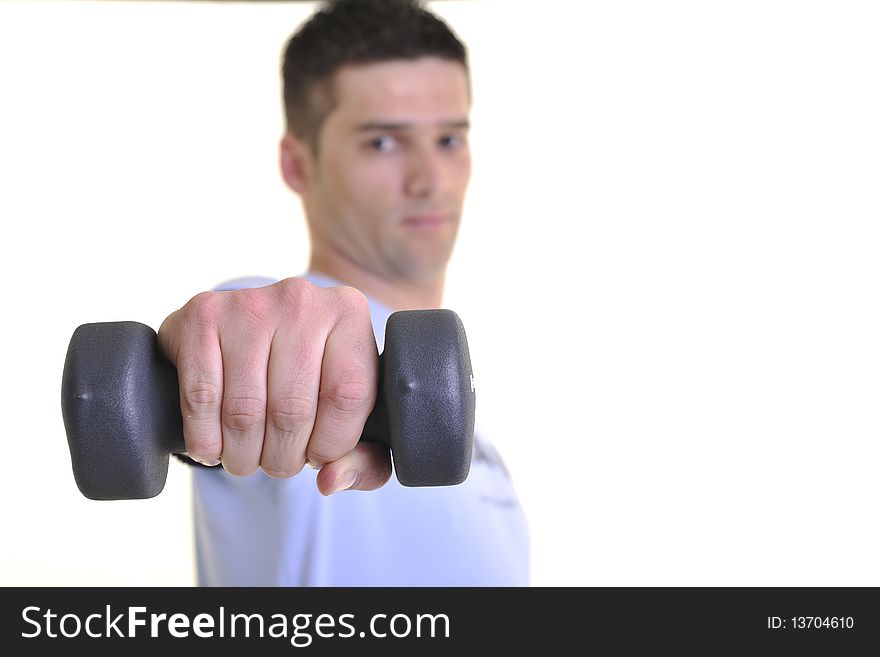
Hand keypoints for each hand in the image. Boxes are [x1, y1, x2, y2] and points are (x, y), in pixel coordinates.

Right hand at [157, 277, 390, 493]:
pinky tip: (213, 445)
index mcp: (349, 315)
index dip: (331, 443)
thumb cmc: (310, 377)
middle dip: (283, 457)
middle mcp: (302, 301)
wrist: (249, 327)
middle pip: (293, 409)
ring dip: (243, 455)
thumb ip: (365, 459)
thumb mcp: (351, 412)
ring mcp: (249, 303)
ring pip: (245, 411)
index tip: (318, 454)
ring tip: (246, 457)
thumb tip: (330, 481)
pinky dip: (205, 438)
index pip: (349, 395)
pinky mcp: (203, 315)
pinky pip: (201, 398)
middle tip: (278, 463)